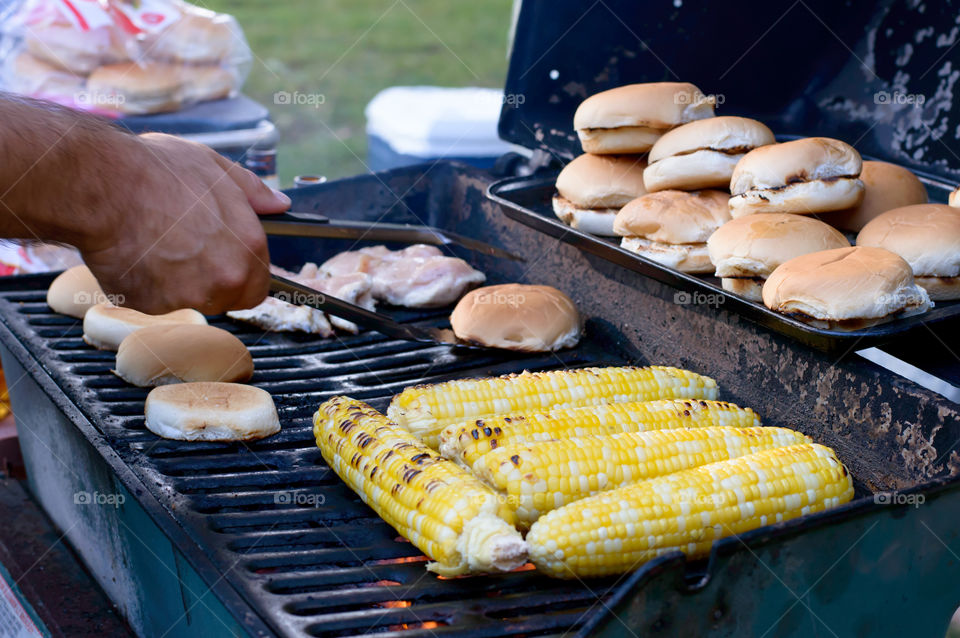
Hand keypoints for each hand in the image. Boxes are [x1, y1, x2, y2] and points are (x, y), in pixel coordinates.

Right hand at [81, 133, 288, 313]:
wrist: (102, 185)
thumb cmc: (159, 172)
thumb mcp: (216, 168)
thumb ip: (253, 192)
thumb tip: (279, 204)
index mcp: (248, 247)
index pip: (259, 287)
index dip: (243, 277)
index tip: (226, 264)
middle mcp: (225, 278)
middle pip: (225, 298)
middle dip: (210, 281)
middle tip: (184, 248)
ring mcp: (188, 296)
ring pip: (188, 300)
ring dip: (176, 283)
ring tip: (155, 243)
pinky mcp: (150, 304)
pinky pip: (152, 300)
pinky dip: (143, 283)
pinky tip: (134, 252)